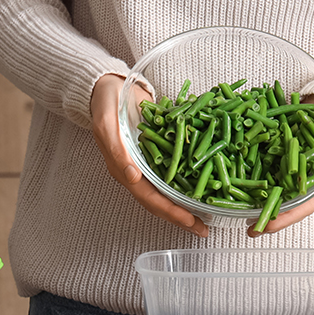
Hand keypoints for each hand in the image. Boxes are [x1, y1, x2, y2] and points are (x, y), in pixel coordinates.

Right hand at [89, 74, 209, 236]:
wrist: (108, 86)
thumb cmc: (106, 104)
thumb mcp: (107, 123)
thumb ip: (117, 150)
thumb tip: (132, 176)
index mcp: (124, 169)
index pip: (150, 198)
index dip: (171, 212)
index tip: (191, 221)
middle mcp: (137, 171)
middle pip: (161, 201)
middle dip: (182, 217)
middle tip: (204, 229)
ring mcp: (148, 163)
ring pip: (169, 191)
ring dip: (186, 204)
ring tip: (207, 216)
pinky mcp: (157, 152)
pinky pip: (174, 172)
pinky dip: (189, 182)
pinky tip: (205, 186)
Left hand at [248, 91, 313, 236]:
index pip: (304, 204)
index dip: (286, 218)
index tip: (266, 228)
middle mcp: (306, 173)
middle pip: (286, 199)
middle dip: (268, 213)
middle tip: (249, 227)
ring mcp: (292, 160)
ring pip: (273, 182)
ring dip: (256, 194)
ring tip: (238, 207)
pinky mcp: (281, 146)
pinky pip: (266, 157)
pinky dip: (252, 165)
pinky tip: (236, 172)